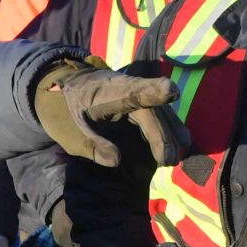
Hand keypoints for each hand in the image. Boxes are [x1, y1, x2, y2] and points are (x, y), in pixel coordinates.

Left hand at [33, 59, 187, 167]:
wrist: (66, 84)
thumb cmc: (67, 109)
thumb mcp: (71, 131)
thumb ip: (93, 146)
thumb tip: (117, 161)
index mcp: (106, 92)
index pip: (132, 91)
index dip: (152, 91)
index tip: (171, 91)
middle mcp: (125, 87)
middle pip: (151, 111)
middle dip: (162, 136)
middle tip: (168, 161)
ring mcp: (134, 90)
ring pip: (159, 111)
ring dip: (170, 133)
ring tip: (175, 158)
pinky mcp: (138, 97)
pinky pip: (157, 111)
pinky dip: (169, 126)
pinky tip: (181, 140)